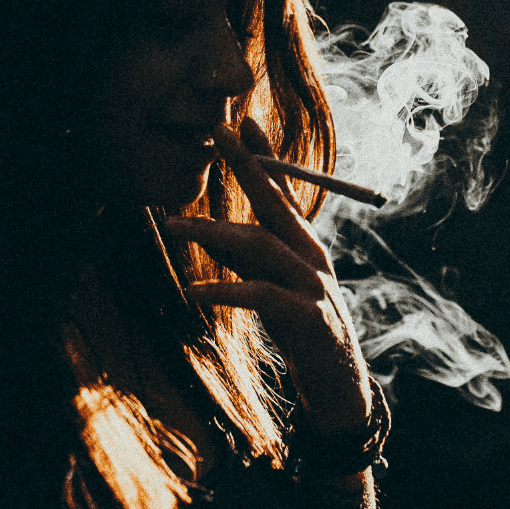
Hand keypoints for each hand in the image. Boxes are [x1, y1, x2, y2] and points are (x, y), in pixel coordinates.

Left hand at [159, 118, 372, 434]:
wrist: (339, 388)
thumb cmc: (302, 332)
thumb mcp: (275, 287)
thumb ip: (251, 260)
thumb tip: (214, 234)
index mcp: (305, 245)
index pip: (284, 190)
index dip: (264, 155)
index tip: (242, 121)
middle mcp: (312, 256)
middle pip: (275, 202)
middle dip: (245, 164)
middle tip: (216, 132)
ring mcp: (313, 284)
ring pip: (259, 245)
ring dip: (212, 233)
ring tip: (170, 227)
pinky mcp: (307, 317)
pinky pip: (259, 295)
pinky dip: (223, 291)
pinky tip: (190, 291)